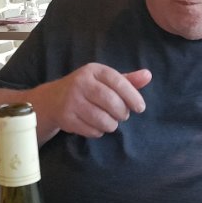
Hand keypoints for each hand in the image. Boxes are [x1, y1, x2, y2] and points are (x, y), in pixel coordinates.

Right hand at [33, 63, 151, 138]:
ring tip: (111, 121)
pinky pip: (91, 130)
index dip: (132, 96)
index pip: (118, 82)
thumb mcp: (105, 80)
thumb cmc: (87, 89)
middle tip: (123, 115)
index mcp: (94, 70)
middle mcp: (81, 83)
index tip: (140, 108)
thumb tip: (148, 75)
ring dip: (111, 124)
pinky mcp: (66, 118)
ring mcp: (71, 100)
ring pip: (102, 119)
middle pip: (111, 102)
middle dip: (122, 113)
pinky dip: (98, 132)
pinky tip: (96, 126)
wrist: (53, 100)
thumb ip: (127, 80)